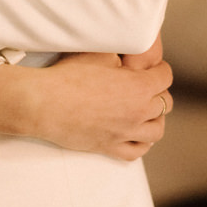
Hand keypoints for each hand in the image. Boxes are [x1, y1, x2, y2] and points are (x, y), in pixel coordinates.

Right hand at [0, 45, 172, 160]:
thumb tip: (126, 58)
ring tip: (146, 114)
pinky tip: (134, 137)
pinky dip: (140, 144)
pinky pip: (136, 152)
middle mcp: (138, 112)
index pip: (165, 77)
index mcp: (139, 86)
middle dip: (159, 93)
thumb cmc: (66, 76)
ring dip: (154, 120)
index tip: (155, 68)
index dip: (160, 69)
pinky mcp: (109, 147)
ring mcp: (125, 132)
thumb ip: (119, 56)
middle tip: (147, 89)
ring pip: (156, 131)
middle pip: (165, 104)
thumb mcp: (97, 54)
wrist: (41, 103)